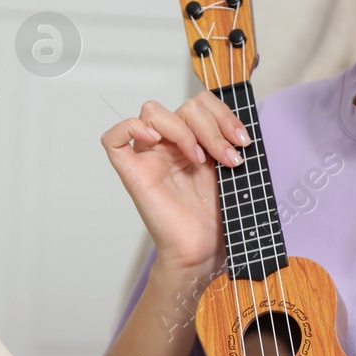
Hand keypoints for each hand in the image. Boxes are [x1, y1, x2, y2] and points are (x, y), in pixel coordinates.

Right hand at [100, 90, 251, 275]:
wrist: (203, 252)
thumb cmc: (214, 220)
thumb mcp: (229, 171)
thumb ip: (227, 142)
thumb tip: (238, 125)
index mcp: (193, 142)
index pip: (200, 104)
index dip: (223, 114)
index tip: (241, 140)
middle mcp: (170, 146)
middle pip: (183, 106)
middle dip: (212, 127)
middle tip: (227, 156)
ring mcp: (149, 158)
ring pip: (153, 111)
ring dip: (184, 129)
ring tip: (200, 158)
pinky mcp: (133, 174)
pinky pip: (114, 139)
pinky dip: (132, 127)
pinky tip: (157, 140)